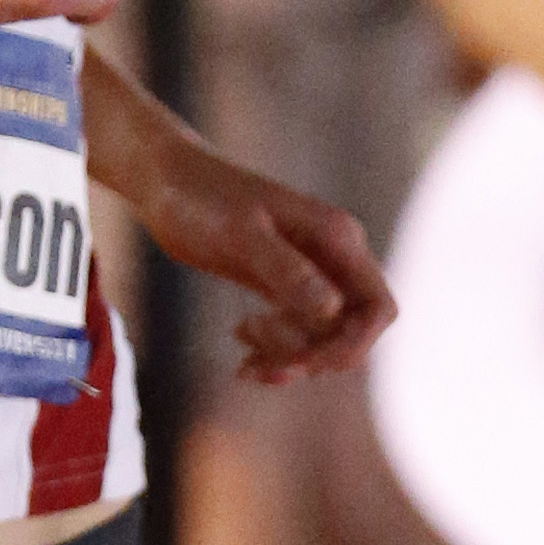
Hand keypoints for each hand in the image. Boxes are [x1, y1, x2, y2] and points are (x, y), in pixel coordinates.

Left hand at [142, 148, 394, 385]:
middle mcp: (332, 256)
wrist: (165, 180)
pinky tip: (239, 337)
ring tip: (243, 348)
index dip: (356, 343)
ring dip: (290, 356)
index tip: (309, 360)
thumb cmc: (201, 198)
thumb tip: (332, 311)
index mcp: (336, 238)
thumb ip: (286, 270)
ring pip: (322, 336)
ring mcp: (309, 270)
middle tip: (265, 364)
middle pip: (352, 330)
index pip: (378, 307)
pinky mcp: (282, 282)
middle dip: (315, 356)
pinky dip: (274, 347)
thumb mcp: (241, 235)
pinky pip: (296, 329)